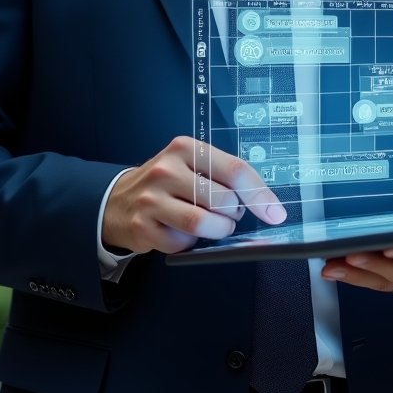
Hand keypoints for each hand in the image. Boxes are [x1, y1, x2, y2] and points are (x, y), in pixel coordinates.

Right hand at [102, 136, 286, 254]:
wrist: (118, 201)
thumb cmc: (166, 183)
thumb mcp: (191, 165)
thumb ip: (222, 175)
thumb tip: (265, 203)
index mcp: (185, 148)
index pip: (234, 169)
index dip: (259, 194)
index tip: (275, 212)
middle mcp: (166, 169)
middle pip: (223, 200)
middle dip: (233, 214)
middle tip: (225, 213)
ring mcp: (152, 198)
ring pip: (204, 223)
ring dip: (217, 231)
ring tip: (212, 226)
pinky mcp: (143, 227)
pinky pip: (183, 244)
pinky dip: (190, 244)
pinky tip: (181, 232)